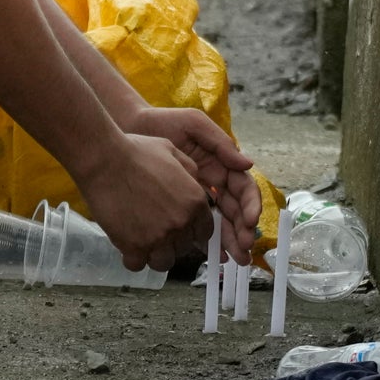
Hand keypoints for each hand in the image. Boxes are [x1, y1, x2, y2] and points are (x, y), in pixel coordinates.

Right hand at [78, 127, 238, 270]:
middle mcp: (181, 223)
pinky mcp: (134, 247)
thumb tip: (195, 183)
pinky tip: (126, 245)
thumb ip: (189, 170)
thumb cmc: (136, 151)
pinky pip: (137, 265)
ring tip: (142, 241)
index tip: (180, 229)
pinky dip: (132, 258)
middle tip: (155, 229)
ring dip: (154, 255)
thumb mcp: (171, 151)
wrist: (105, 161)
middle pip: (183, 248)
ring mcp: (158, 238)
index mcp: (194, 201)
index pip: (204, 231)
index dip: (191, 231)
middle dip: (172, 242)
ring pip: (163, 262)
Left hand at [133, 105, 261, 243]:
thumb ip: (220, 142)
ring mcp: (198, 194)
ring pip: (221, 221)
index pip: (243, 187)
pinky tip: (214, 255)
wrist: (130, 128)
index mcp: (220, 163)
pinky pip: (197, 225)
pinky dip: (206, 241)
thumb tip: (248, 163)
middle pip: (235, 210)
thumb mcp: (194, 123)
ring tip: (235, 259)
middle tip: (244, 249)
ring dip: (230, 240)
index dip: (250, 205)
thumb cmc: (162, 121)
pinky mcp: (180, 205)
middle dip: (242, 230)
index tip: (249, 221)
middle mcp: (214, 181)